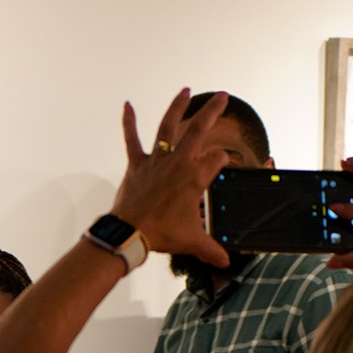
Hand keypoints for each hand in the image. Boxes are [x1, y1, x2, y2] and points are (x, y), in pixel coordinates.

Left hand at [111, 89, 231, 267]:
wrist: (130, 233)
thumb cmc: (162, 234)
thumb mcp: (192, 241)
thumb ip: (211, 249)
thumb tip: (225, 262)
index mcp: (195, 177)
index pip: (217, 160)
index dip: (223, 160)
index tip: (224, 164)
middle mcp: (178, 162)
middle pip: (199, 129)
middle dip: (213, 111)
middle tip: (222, 96)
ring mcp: (157, 160)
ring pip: (168, 125)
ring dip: (177, 106)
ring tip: (184, 90)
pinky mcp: (136, 163)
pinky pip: (131, 138)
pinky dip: (128, 122)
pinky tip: (127, 105)